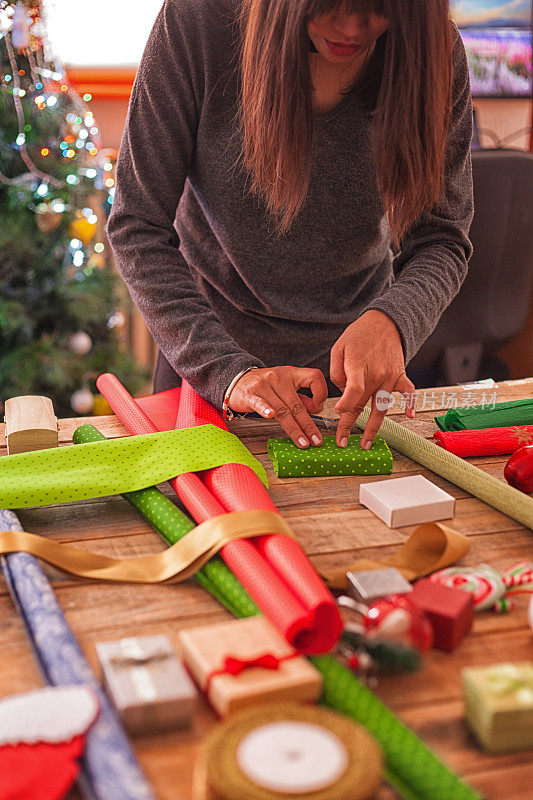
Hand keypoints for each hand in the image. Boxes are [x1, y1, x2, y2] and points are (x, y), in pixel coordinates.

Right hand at [227, 366, 327, 447]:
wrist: (237, 379)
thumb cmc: (266, 385)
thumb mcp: (286, 386)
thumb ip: (301, 397)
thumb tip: (316, 410)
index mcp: (291, 373)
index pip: (314, 377)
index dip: (320, 393)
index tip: (318, 409)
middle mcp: (279, 377)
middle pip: (297, 404)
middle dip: (308, 425)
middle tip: (316, 440)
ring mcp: (264, 385)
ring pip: (282, 410)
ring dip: (294, 428)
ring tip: (302, 442)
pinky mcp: (250, 395)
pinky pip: (259, 403)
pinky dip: (265, 409)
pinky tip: (270, 416)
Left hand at [330, 310, 415, 448]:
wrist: (385, 321)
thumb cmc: (358, 335)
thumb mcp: (338, 349)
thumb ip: (336, 373)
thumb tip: (342, 392)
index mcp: (358, 366)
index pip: (352, 391)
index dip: (344, 405)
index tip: (337, 413)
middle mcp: (376, 374)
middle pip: (362, 405)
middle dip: (349, 426)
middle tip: (342, 443)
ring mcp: (390, 376)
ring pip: (381, 407)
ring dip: (373, 427)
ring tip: (366, 444)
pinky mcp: (400, 375)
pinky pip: (408, 392)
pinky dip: (411, 404)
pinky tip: (409, 416)